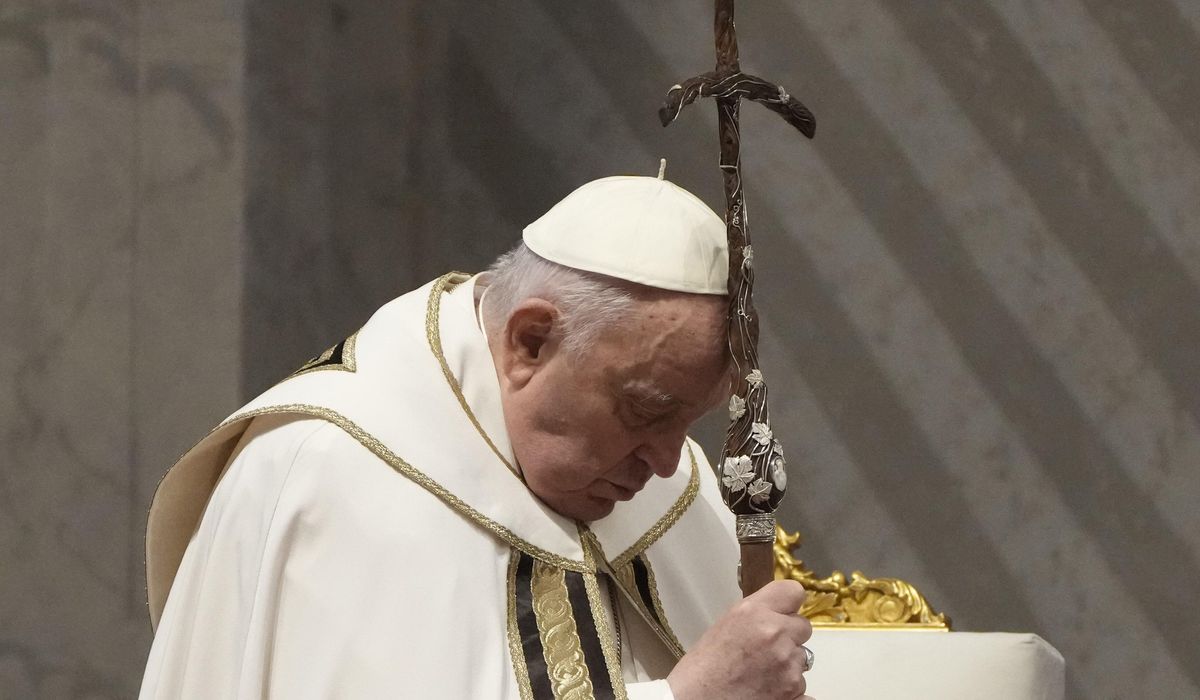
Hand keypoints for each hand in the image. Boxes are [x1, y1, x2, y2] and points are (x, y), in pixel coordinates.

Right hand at [666, 580, 813, 699]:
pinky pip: (803, 685)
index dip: (788, 604)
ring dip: (788, 663)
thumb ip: (757, 613)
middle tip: (766, 649)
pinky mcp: (794, 691)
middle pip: (803, 627)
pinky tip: (769, 689)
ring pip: (802, 657)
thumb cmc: (704, 666)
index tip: (783, 613)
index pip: (794, 592)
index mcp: (755, 612)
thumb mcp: (727, 623)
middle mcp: (775, 634)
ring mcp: (788, 665)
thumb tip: (778, 612)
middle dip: (789, 636)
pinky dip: (791, 689)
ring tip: (761, 672)